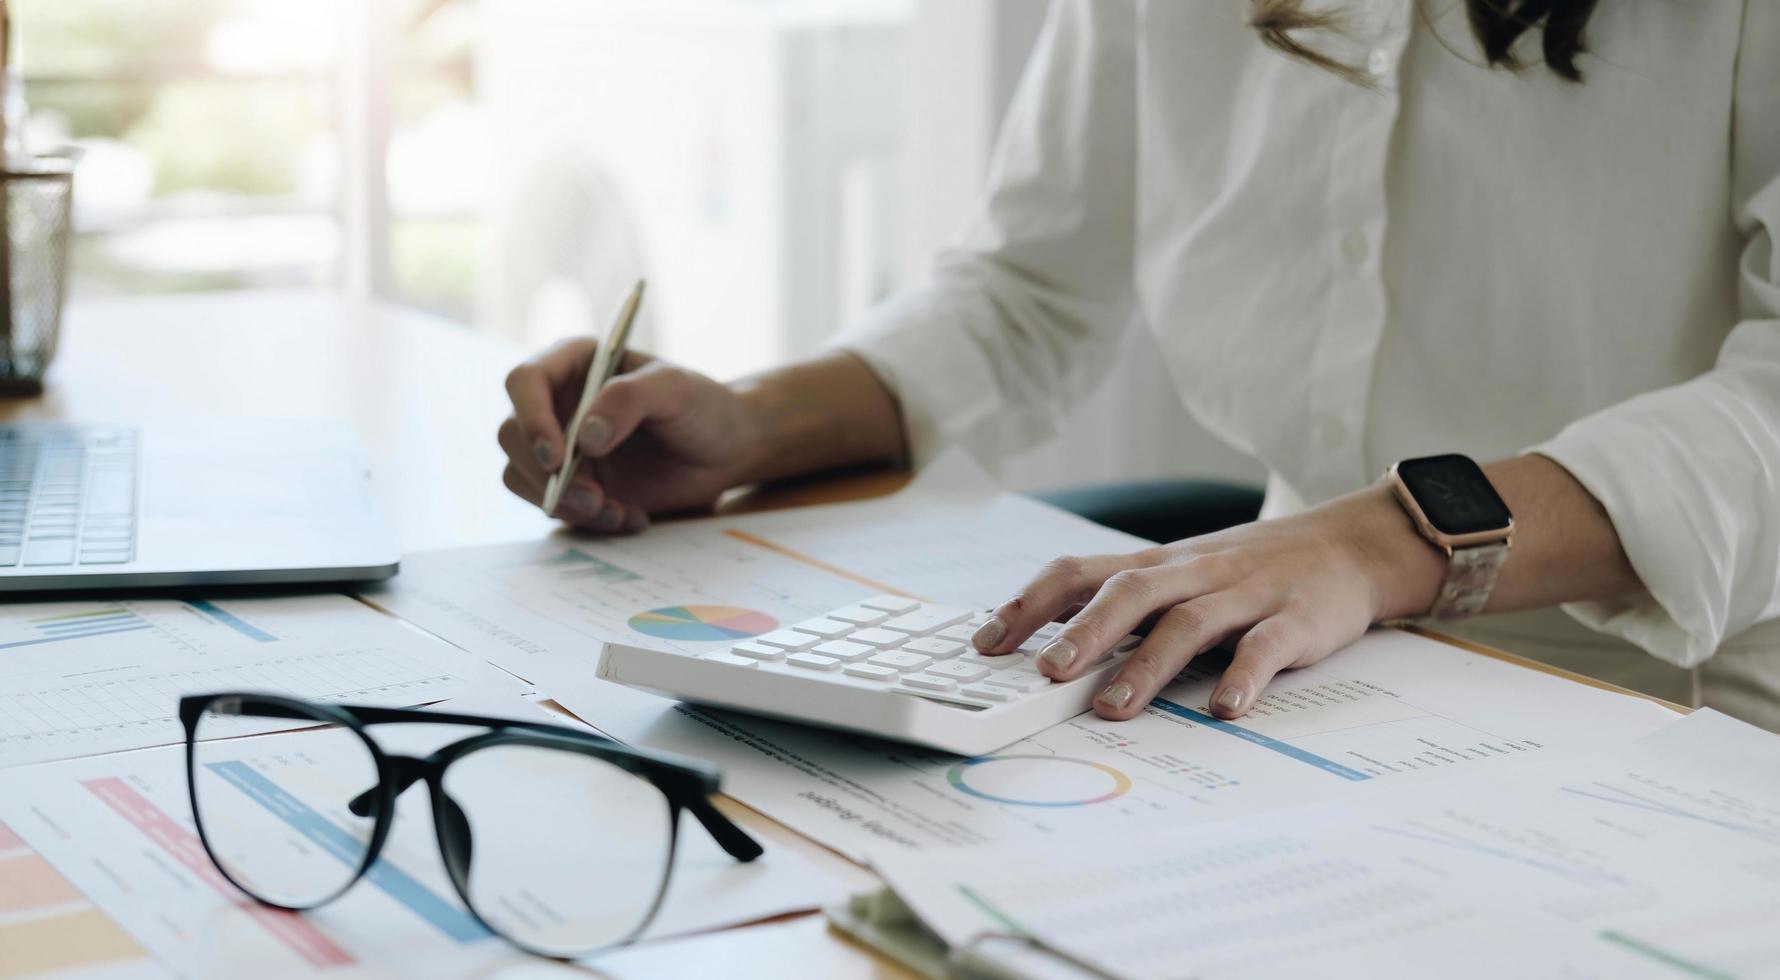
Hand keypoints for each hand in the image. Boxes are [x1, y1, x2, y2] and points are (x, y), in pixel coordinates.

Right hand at [498, 340, 765, 531]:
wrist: (725, 450)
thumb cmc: (704, 406)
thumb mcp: (676, 390)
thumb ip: (629, 399)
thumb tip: (584, 437)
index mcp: (574, 363)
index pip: (524, 382)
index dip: (531, 419)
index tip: (558, 457)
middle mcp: (557, 403)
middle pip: (512, 435)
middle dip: (547, 475)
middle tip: (595, 498)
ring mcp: (560, 446)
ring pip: (523, 476)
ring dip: (564, 503)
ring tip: (617, 512)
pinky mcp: (572, 483)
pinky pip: (553, 506)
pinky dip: (585, 520)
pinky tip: (629, 517)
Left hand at [969, 485, 1444, 719]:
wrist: (1351, 545)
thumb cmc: (1249, 570)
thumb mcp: (1182, 574)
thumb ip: (1125, 605)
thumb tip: (1046, 649)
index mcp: (1159, 565)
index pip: (1081, 570)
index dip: (1031, 603)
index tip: (987, 643)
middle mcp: (1194, 574)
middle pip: (1131, 591)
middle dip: (1084, 631)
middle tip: (1046, 674)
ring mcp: (1246, 595)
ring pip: (1189, 623)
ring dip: (1147, 666)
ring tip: (1113, 706)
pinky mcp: (1296, 620)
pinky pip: (1266, 648)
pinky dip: (1243, 677)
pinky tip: (1224, 708)